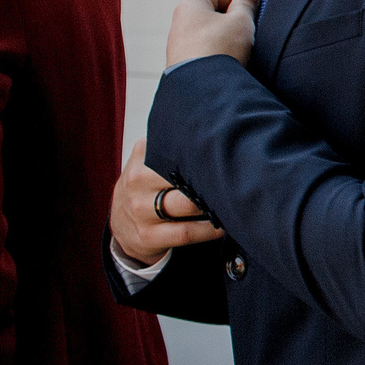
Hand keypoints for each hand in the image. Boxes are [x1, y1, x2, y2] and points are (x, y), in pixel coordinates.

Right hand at [109, 138, 225, 265]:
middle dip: (215, 178)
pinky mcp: (147, 235)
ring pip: (188, 204)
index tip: (235, 152)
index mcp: (143, 155)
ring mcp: (140, 209)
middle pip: (186, 175)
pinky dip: (209, 229)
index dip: (210, 152)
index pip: (180, 147)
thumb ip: (177, 144)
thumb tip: (219, 128)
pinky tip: (223, 225)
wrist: (120, 224)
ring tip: (236, 201)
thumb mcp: (153, 160)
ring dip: (216, 205)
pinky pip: (186, 232)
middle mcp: (138, 180)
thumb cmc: (149, 186)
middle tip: (244, 177)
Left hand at [166, 0, 258, 69]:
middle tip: (249, 25)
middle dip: (232, 18)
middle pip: (210, 14)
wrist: (204, 87)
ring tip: (242, 47)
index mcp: (189, 6)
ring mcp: (179, 47)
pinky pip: (206, 53)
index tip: (252, 3)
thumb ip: (246, 3)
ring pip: (209, 35)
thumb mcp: (241, 20)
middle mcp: (179, 25)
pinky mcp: (184, 66)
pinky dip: (219, 54)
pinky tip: (231, 62)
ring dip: (226, 38)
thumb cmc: (219, 48)